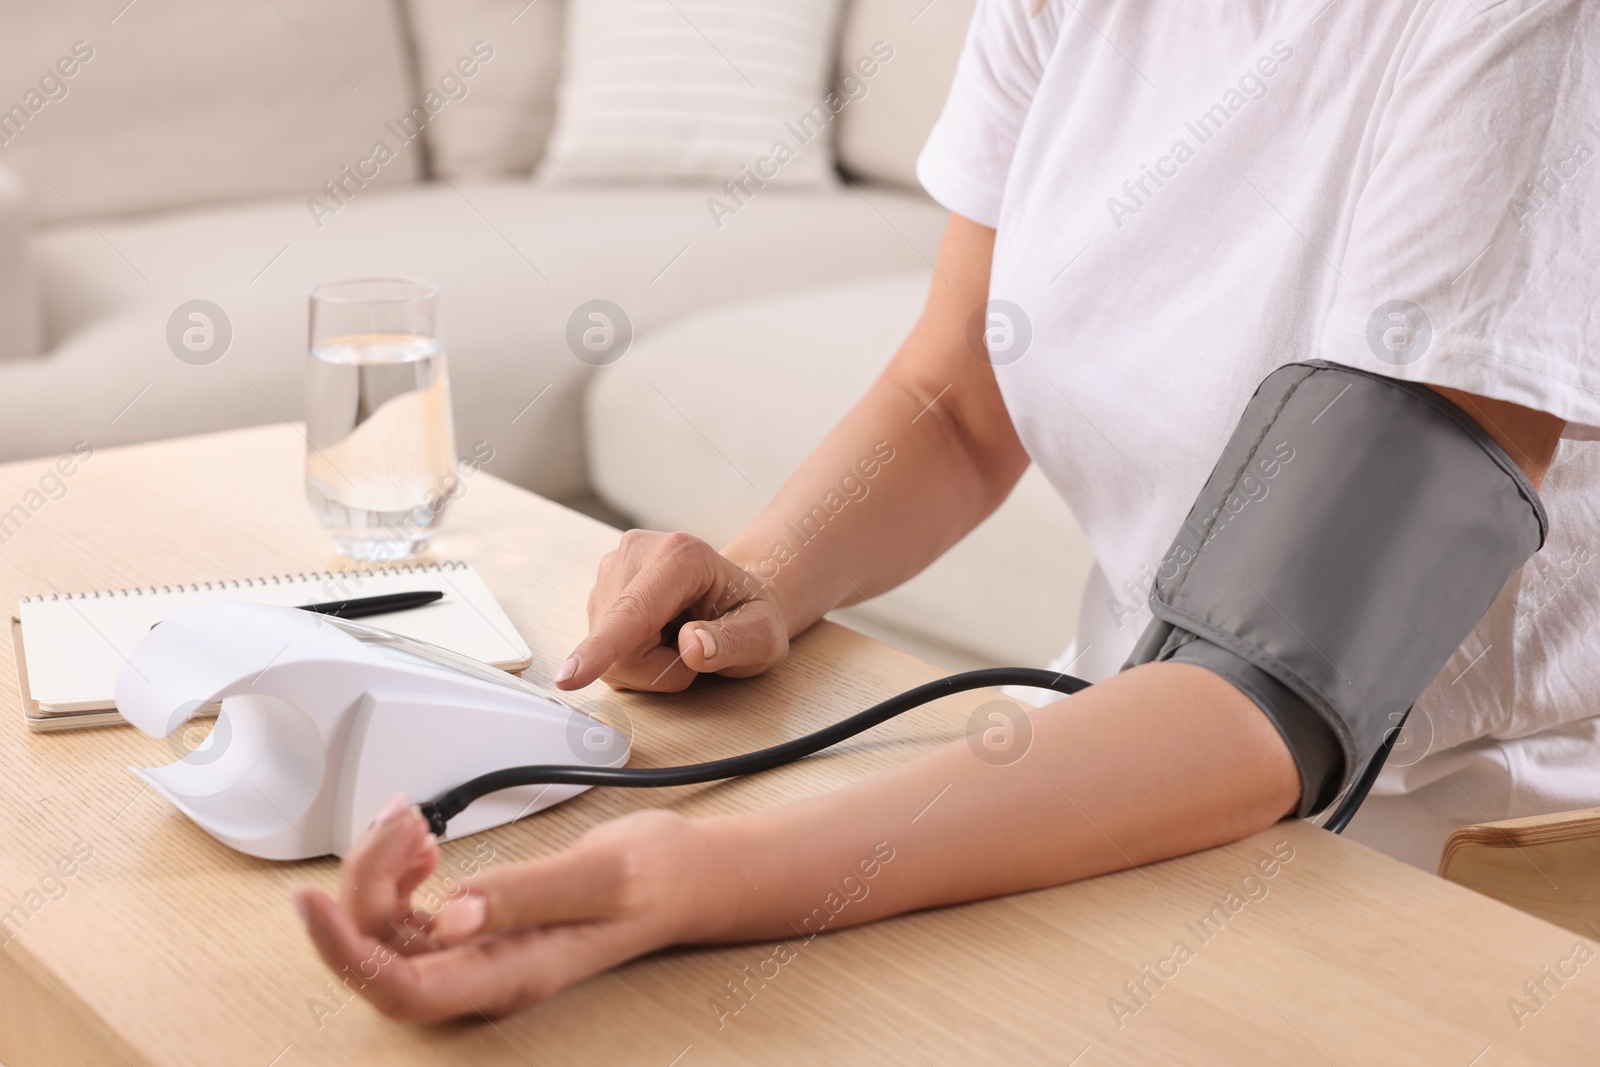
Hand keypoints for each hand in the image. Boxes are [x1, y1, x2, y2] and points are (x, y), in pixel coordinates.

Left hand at [292, 795, 736, 1021]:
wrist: (684, 875)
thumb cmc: (655, 881)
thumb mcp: (601, 879)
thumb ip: (523, 895)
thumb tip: (449, 916)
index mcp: (509, 975)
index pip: (401, 987)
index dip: (344, 952)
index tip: (311, 901)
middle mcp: (483, 973)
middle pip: (383, 953)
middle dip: (368, 883)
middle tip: (399, 818)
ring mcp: (477, 951)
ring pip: (390, 931)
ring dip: (381, 872)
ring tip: (410, 819)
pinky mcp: (478, 926)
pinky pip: (411, 913)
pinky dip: (401, 871)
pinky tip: (420, 842)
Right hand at [556, 530, 791, 691]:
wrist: (735, 595)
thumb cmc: (750, 613)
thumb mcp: (764, 636)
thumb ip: (735, 642)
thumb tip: (693, 647)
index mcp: (680, 556)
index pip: (633, 612)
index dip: (602, 648)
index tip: (569, 677)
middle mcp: (637, 553)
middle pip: (617, 641)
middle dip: (655, 667)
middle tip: (696, 652)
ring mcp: (612, 570)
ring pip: (605, 648)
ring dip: (645, 663)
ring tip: (679, 640)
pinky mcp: (600, 590)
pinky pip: (602, 647)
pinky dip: (633, 657)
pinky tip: (658, 637)